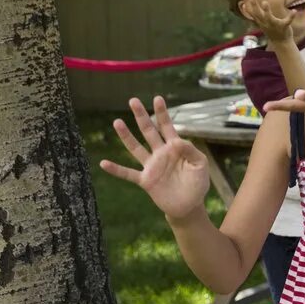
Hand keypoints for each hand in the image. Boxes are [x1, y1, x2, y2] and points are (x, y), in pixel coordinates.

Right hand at [99, 97, 209, 220]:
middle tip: (133, 100)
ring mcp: (151, 166)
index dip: (162, 113)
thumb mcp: (200, 165)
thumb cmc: (197, 183)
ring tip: (117, 122)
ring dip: (126, 136)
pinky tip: (103, 163)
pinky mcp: (145, 180)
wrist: (189, 205)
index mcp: (175, 147)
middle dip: (141, 116)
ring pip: (136, 148)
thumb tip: (177, 141)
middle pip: (149, 131)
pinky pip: (128, 174)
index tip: (157, 98)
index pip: (167, 126)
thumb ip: (191, 151)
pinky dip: (116, 169)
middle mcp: (160, 153)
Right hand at [239, 0, 296, 44]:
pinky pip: (287, 21)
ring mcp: (274, 25)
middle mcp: (265, 22)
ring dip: (266, 11)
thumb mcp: (260, 21)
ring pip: (269, 18)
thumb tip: (244, 5)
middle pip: (258, 14)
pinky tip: (294, 11)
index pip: (252, 11)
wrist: (280, 42)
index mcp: (260, 20)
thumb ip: (253, 14)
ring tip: (264, 2)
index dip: (247, 2)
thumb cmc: (270, 29)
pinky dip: (291, 16)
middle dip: (254, 5)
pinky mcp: (284, 27)